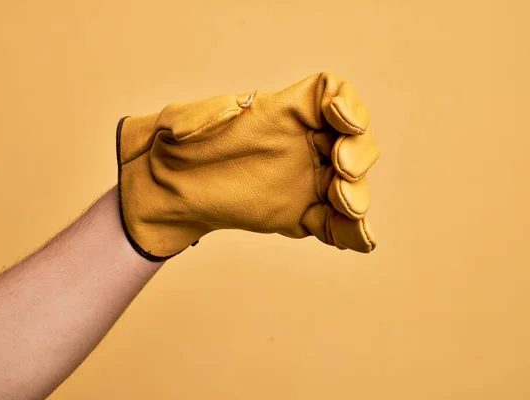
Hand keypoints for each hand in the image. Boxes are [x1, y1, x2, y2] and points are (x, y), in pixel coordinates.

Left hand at [116, 72, 378, 259]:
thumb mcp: (178, 122)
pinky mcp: (302, 216)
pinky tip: (359, 239)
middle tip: (341, 169)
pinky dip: (352, 233)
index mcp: (285, 113)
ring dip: (358, 195)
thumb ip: (200, 113)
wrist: (170, 192)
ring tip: (344, 205)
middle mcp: (304, 145)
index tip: (344, 120)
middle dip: (359, 153)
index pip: (332, 95)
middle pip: (354, 141)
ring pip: (350, 185)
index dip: (348, 104)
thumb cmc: (175, 149)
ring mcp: (307, 182)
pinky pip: (335, 224)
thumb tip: (232, 106)